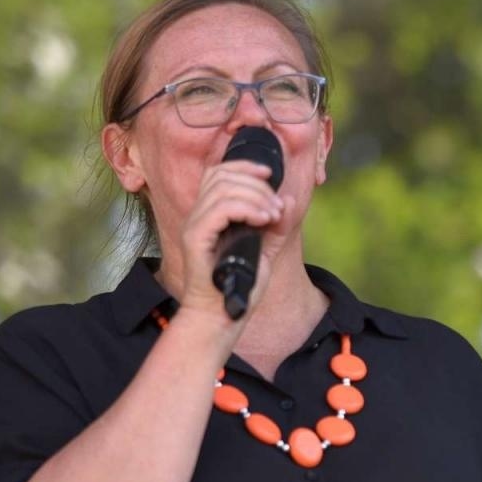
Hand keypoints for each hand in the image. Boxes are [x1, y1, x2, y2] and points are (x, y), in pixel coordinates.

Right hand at [165, 159, 287, 321]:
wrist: (222, 315)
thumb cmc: (240, 284)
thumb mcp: (266, 249)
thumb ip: (276, 226)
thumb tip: (287, 199)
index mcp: (210, 214)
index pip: (219, 173)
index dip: (245, 166)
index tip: (270, 174)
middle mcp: (198, 215)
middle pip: (222, 176)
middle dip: (257, 185)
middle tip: (277, 208)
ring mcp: (194, 226)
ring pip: (222, 189)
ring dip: (255, 196)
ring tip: (273, 215)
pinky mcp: (195, 239)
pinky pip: (219, 209)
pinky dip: (246, 209)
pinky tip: (263, 220)